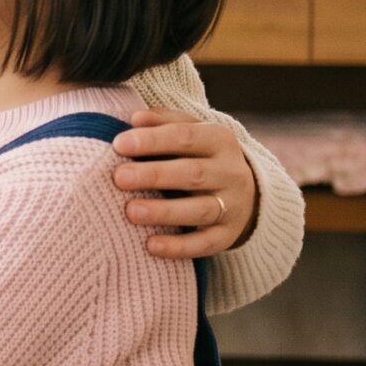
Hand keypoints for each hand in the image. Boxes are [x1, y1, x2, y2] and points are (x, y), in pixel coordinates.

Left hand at [111, 109, 258, 258]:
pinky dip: (178, 246)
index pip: (185, 136)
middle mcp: (231, 172)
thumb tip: (135, 118)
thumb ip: (164, 122)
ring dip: (164, 212)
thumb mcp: (191, 132)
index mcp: (220, 140)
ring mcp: (233, 206)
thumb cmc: (201, 156)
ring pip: (200, 210)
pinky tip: (150, 246)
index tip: (118, 144)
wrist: (247, 192)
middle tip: (119, 177)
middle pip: (192, 173)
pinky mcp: (227, 235)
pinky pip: (204, 243)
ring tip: (130, 211)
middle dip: (154, 175)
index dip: (152, 140)